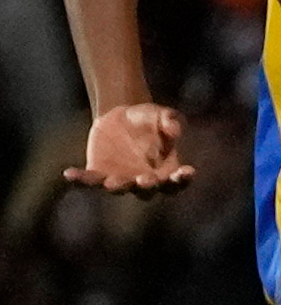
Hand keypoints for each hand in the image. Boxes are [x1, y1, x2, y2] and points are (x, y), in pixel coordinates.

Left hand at [68, 105, 193, 196]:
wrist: (120, 118)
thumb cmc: (148, 118)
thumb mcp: (160, 114)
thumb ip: (170, 120)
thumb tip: (174, 129)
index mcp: (166, 171)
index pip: (177, 181)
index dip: (182, 179)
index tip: (187, 172)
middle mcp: (145, 181)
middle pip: (148, 190)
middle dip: (146, 186)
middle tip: (145, 180)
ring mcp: (121, 180)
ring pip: (119, 188)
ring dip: (116, 186)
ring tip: (111, 183)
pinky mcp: (98, 174)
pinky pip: (89, 180)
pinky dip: (80, 180)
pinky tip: (69, 174)